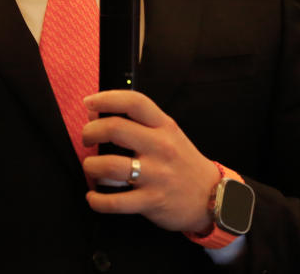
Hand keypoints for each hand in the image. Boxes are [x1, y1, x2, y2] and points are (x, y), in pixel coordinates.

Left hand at [80, 90, 220, 232]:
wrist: (213, 198)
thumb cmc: (182, 162)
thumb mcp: (168, 134)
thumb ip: (138, 122)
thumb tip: (94, 111)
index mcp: (164, 126)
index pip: (133, 102)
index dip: (106, 98)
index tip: (89, 102)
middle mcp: (160, 147)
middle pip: (114, 128)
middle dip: (90, 132)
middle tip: (86, 139)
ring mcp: (157, 175)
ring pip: (109, 165)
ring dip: (90, 166)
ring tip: (91, 168)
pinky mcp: (152, 201)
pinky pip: (115, 201)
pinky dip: (97, 200)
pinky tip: (93, 197)